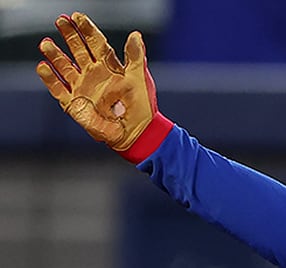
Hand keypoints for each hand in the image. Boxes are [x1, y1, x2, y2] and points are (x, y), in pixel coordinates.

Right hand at [36, 12, 162, 155]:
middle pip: (78, 50)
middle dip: (69, 36)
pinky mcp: (74, 103)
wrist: (137, 131)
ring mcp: (82, 87)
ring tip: (46, 43)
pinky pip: (59, 89)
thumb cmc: (141, 106)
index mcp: (109, 66)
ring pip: (65, 67)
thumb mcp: (139, 78)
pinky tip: (43, 67)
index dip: (86, 29)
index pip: (95, 43)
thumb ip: (135, 56)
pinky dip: (50, 79)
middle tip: (60, 21)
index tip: (77, 16)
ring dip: (55, 55)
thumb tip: (135, 35)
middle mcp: (93, 74)